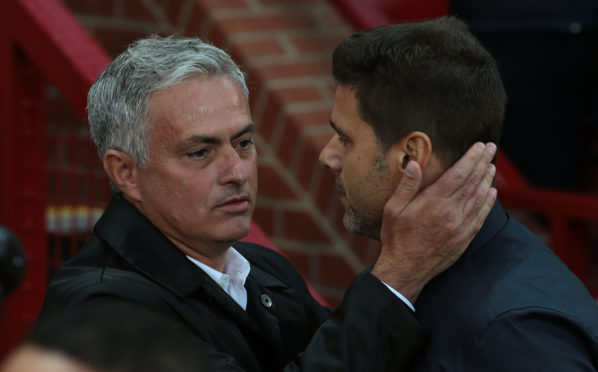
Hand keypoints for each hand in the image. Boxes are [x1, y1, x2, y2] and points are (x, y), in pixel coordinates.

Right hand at [371, 142, 497, 302]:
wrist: (406, 269)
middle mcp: (451, 212)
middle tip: (491, 147)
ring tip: (492, 164)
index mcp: (433, 201)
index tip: (479, 145)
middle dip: (483, 162)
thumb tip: (414, 163)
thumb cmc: (396, 238)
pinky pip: (481, 216)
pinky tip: (492, 191)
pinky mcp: (464, 238)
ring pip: (479, 197)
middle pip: (472, 181)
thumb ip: (406, 186)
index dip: (471, 158)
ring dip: (487, 178)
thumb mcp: (393, 209)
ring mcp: (460, 226)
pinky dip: (488, 201)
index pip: (458, 173)